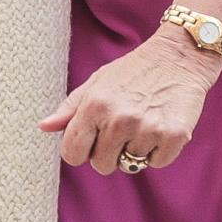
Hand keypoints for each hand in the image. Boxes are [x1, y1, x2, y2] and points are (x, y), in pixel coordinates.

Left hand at [38, 25, 221, 173]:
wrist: (178, 56)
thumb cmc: (133, 70)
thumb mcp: (96, 82)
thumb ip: (69, 108)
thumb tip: (43, 127)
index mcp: (94, 105)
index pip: (72, 154)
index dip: (80, 150)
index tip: (91, 140)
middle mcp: (118, 119)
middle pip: (101, 165)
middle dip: (109, 151)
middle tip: (122, 127)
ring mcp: (146, 129)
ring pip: (131, 165)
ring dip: (136, 149)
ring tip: (143, 122)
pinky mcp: (173, 136)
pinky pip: (157, 163)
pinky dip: (159, 151)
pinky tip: (160, 125)